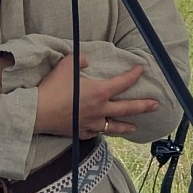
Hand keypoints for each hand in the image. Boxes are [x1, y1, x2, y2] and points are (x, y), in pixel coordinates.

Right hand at [34, 54, 158, 137]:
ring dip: (126, 126)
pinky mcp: (80, 132)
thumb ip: (79, 60)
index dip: (134, 75)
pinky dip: (101, 131)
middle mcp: (100, 109)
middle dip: (143, 106)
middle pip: (127, 108)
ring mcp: (91, 123)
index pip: (123, 82)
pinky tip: (102, 131)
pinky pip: (95, 133)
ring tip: (135, 127)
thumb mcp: (66, 65)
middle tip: (156, 105)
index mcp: (99, 92)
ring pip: (113, 126)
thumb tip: (85, 61)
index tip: (141, 69)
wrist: (37, 112)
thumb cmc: (52, 87)